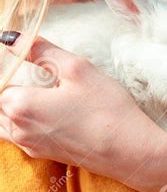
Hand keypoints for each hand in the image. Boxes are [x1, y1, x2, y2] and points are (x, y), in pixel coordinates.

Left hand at [0, 35, 164, 187]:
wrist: (130, 152)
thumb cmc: (106, 109)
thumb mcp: (76, 69)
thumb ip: (40, 50)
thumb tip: (11, 37)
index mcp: (19, 105)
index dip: (7, 65)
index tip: (23, 57)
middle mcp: (17, 129)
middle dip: (8, 83)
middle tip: (30, 71)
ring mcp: (29, 145)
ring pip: (2, 120)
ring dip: (10, 103)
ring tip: (34, 88)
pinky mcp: (42, 154)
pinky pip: (16, 134)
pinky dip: (18, 118)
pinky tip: (41, 108)